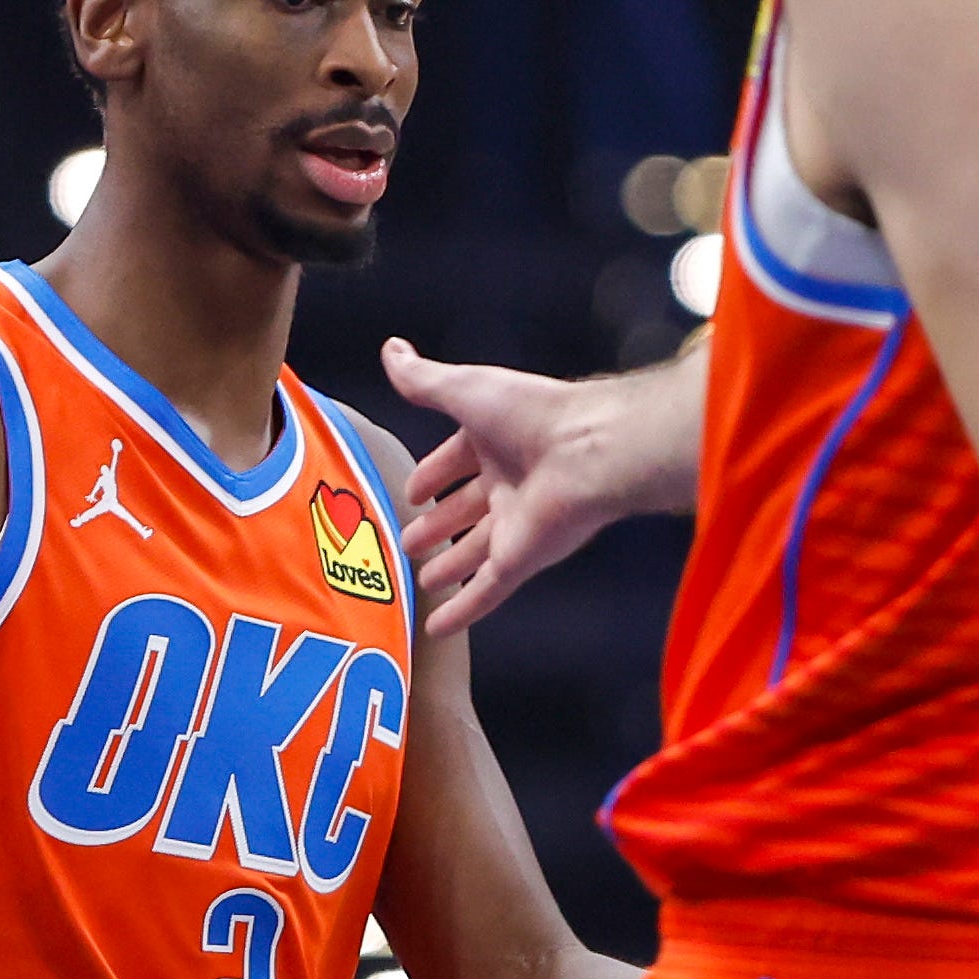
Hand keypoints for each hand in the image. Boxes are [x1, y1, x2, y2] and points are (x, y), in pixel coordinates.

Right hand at [379, 342, 670, 635]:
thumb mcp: (465, 389)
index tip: (411, 492)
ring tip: (420, 581)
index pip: (455, 460)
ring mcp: (515, 524)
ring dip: (449, 567)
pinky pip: (487, 590)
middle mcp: (506, 482)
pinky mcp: (522, 558)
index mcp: (495, 440)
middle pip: (464, 509)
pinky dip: (463, 610)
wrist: (588, 451)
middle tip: (406, 542)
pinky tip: (437, 628)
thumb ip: (424, 379)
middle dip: (437, 525)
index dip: (432, 474)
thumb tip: (391, 350)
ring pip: (474, 551)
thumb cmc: (530, 414)